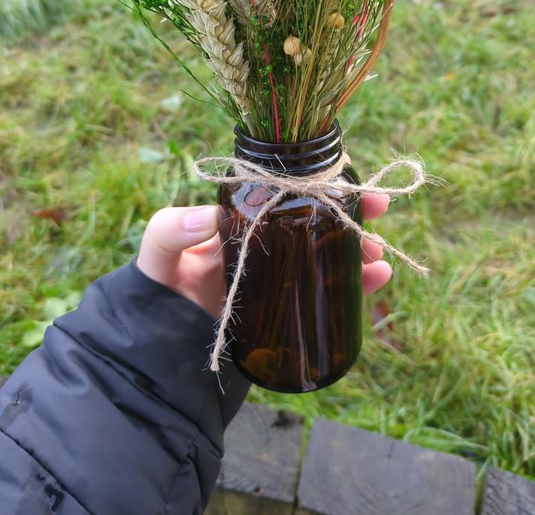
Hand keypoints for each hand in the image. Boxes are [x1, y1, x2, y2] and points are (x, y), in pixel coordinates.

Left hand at [137, 195, 392, 317]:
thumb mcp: (157, 255)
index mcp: (241, 222)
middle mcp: (266, 245)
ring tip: (377, 255)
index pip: (286, 192)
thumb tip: (208, 217)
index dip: (319, 183)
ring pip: (328, 254)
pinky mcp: (288, 311)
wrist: (159, 353)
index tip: (348, 180)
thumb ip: (169, 231)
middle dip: (350, 214)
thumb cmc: (157, 294)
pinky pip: (327, 292)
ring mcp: (279, 278)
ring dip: (358, 248)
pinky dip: (355, 284)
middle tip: (376, 212)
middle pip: (317, 221)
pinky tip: (375, 280)